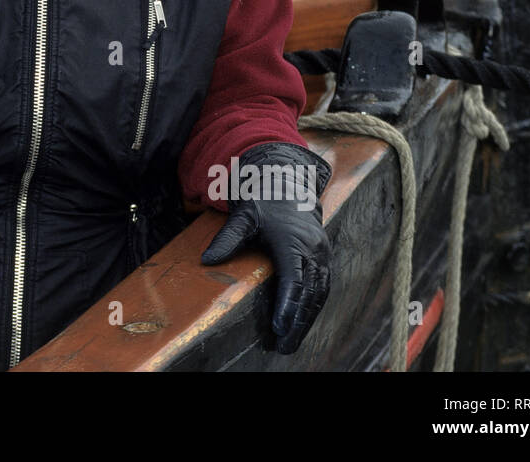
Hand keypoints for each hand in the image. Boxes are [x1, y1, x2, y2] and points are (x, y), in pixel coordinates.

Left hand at [200, 141, 331, 354]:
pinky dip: (314, 308)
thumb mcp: (242, 216)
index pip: (293, 279)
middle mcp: (312, 248)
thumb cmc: (262, 201)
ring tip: (291, 343)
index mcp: (293, 240)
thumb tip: (206, 260)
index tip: (279, 326)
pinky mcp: (324, 258)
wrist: (286, 182)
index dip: (288, 305)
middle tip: (283, 346)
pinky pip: (323, 287)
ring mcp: (322, 254)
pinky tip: (302, 324)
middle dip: (298, 322)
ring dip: (307, 320)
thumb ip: (226, 239)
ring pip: (319, 293)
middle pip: (309, 293)